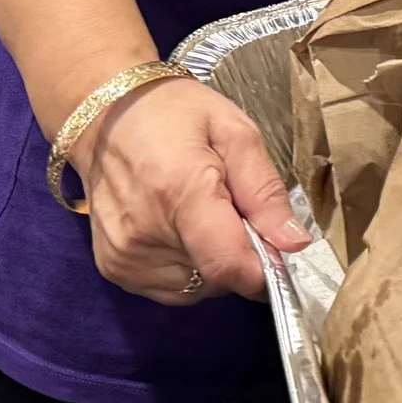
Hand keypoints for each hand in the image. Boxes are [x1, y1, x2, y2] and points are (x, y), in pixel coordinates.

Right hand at [71, 76, 309, 304]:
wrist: (107, 115)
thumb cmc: (175, 114)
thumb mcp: (235, 133)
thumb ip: (265, 191)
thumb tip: (294, 243)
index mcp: (179, 193)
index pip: (229, 267)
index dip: (264, 270)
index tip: (277, 249)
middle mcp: (144, 234)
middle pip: (217, 278)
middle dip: (238, 253)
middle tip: (230, 209)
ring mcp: (123, 255)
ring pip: (196, 288)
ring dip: (211, 262)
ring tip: (200, 215)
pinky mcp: (112, 267)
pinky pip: (170, 289)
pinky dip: (185, 268)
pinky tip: (178, 229)